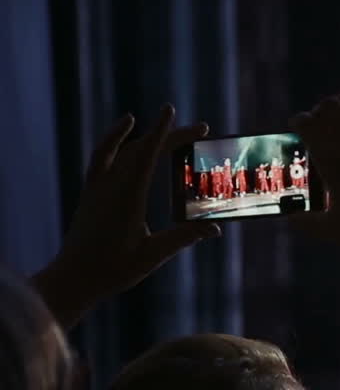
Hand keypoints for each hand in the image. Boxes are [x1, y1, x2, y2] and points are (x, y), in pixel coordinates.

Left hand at [34, 107, 218, 326]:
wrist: (73, 279)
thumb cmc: (113, 269)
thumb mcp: (154, 254)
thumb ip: (184, 237)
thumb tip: (215, 228)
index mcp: (127, 197)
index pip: (147, 155)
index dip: (162, 132)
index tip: (171, 111)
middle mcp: (110, 186)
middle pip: (139, 149)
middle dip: (167, 134)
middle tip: (196, 129)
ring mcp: (97, 189)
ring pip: (115, 150)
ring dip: (131, 133)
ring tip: (144, 120)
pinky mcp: (91, 195)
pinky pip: (100, 160)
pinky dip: (112, 144)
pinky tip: (122, 140)